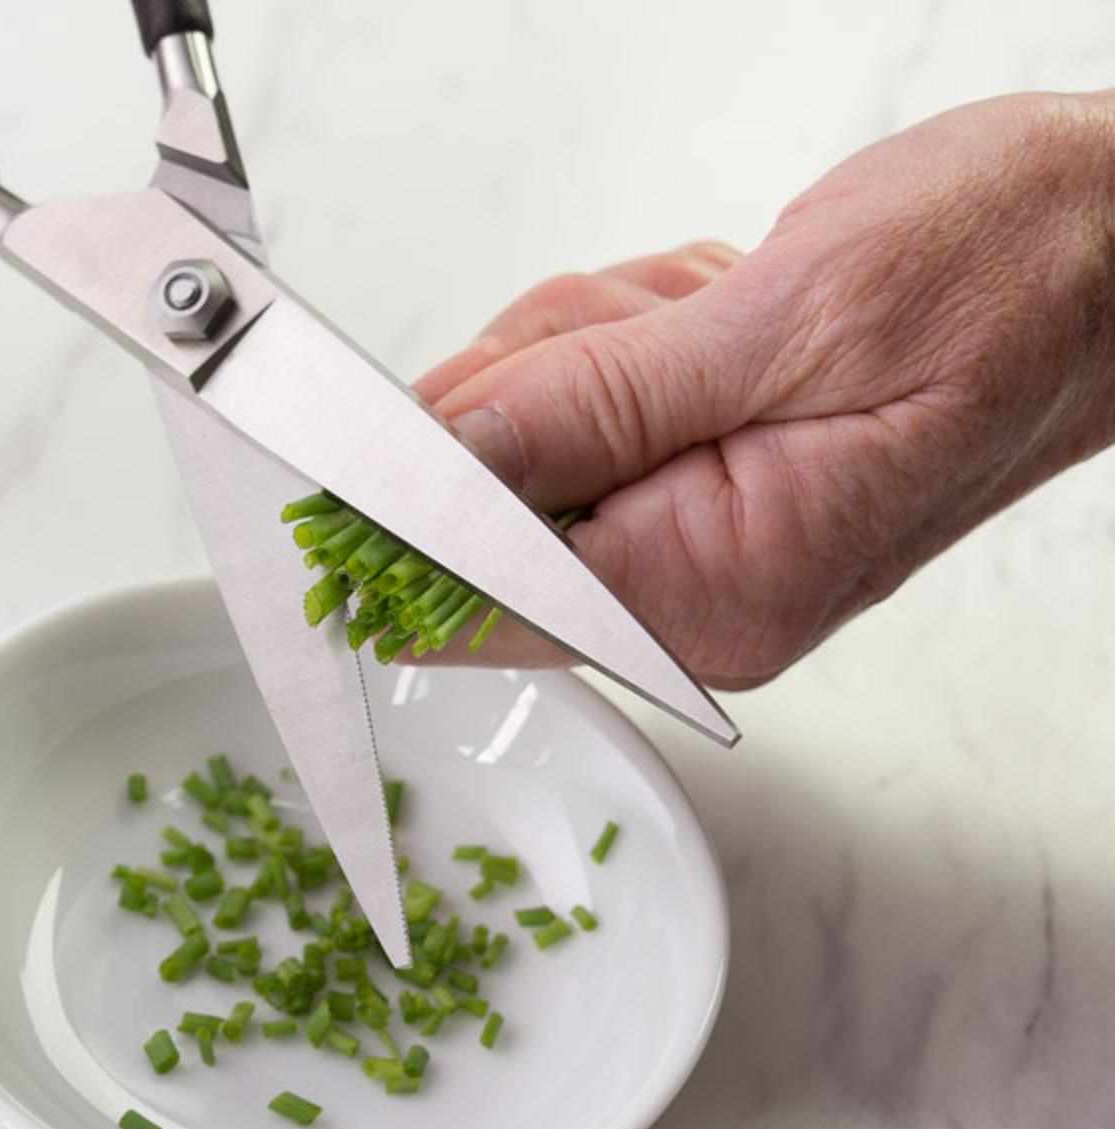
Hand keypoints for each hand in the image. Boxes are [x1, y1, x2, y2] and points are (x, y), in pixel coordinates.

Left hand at [416, 92, 1114, 688]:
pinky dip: (632, 331)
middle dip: (544, 373)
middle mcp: (706, 588)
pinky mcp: (703, 475)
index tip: (370, 443)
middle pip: (491, 499)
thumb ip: (598, 404)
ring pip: (533, 424)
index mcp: (723, 586)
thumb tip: (450, 462)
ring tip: (721, 303)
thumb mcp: (792, 325)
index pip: (483, 598)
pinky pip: (588, 396)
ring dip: (604, 335)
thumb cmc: (1013, 274)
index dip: (405, 512)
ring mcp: (702, 534)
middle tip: (656, 319)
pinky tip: (723, 309)